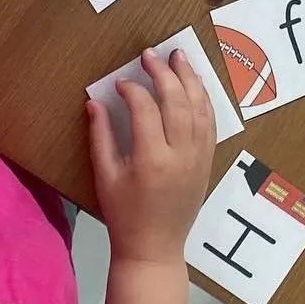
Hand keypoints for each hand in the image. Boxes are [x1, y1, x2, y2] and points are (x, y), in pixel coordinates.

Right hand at [88, 49, 216, 264]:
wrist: (154, 249)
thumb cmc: (124, 215)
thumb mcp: (105, 177)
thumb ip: (100, 136)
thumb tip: (94, 101)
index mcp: (151, 160)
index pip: (145, 109)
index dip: (133, 90)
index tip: (120, 83)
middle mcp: (181, 155)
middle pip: (177, 102)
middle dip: (164, 73)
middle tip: (151, 54)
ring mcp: (199, 158)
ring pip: (200, 109)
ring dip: (190, 79)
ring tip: (179, 58)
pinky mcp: (208, 162)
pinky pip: (210, 124)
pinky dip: (204, 100)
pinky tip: (195, 85)